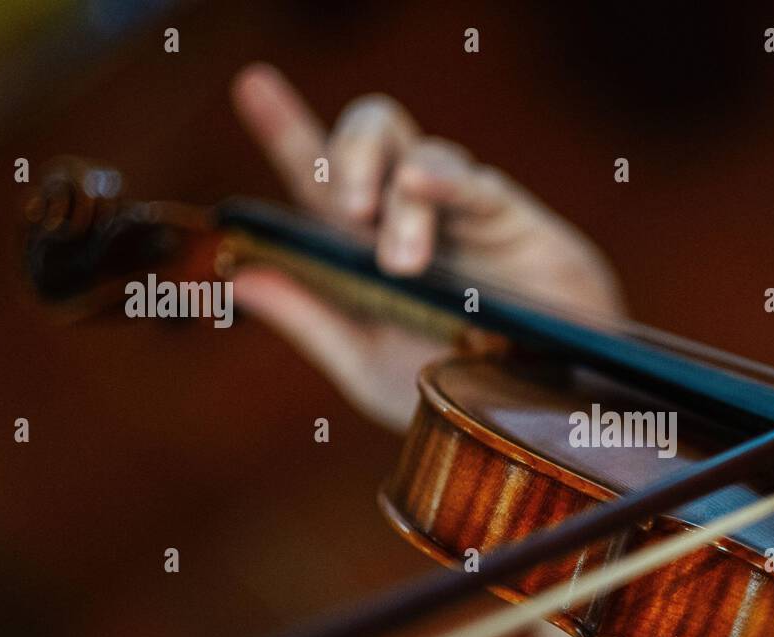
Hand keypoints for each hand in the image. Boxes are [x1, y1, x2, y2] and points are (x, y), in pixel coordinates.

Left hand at [229, 63, 625, 430]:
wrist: (534, 413)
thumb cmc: (453, 389)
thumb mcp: (368, 368)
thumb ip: (310, 322)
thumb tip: (239, 279)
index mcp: (363, 244)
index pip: (316, 175)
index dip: (285, 128)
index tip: (254, 86)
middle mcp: (408, 214)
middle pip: (372, 134)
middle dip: (348, 152)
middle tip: (349, 210)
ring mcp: (458, 211)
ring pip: (419, 157)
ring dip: (402, 208)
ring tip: (405, 267)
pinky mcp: (507, 218)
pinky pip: (474, 180)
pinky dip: (444, 177)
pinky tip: (422, 185)